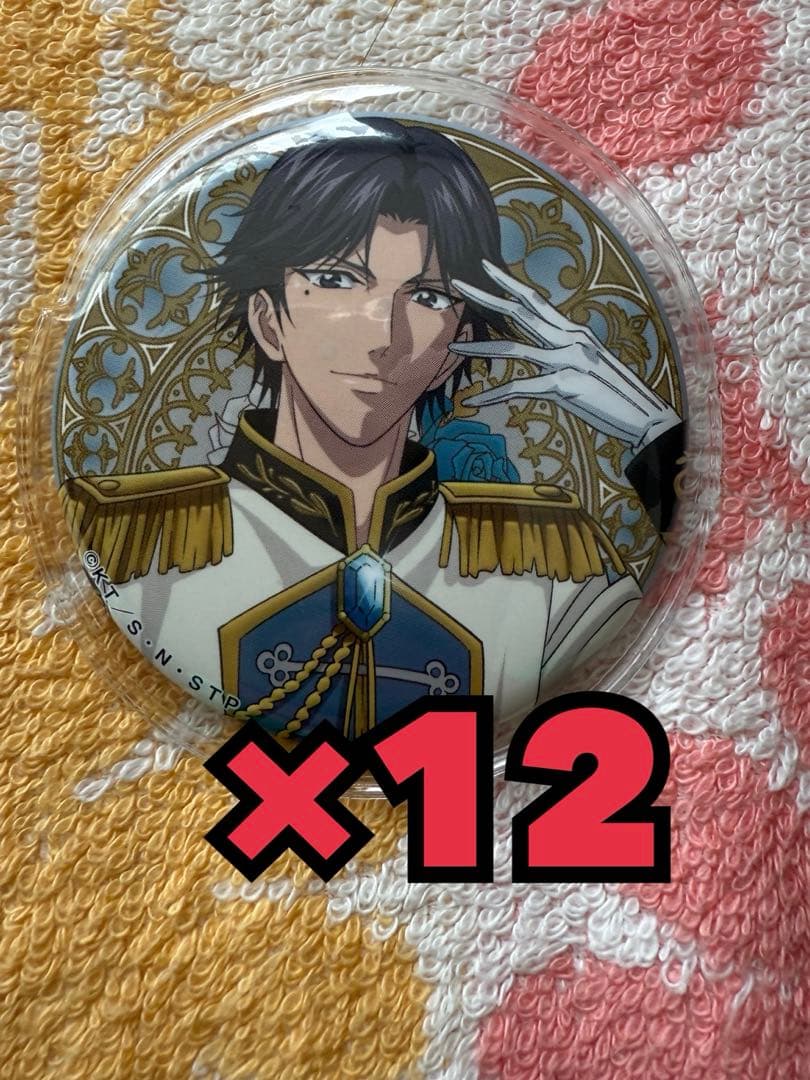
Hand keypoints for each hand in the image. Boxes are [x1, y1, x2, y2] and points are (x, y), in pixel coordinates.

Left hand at [449, 261, 679, 450]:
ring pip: (513, 350)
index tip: (484, 267)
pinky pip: (520, 388)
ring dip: (479, 350)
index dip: (508, 282)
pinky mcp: (565, 385)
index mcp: (575, 332)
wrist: (646, 418)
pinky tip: (474, 402)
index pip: (536, 301)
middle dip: (486, 297)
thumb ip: (565, 355)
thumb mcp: (589, 367)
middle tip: (458, 283)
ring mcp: (568, 360)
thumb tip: (544, 357)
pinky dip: (494, 396)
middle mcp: (571, 339)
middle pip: (521, 311)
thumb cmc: (617, 396)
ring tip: (452, 348)